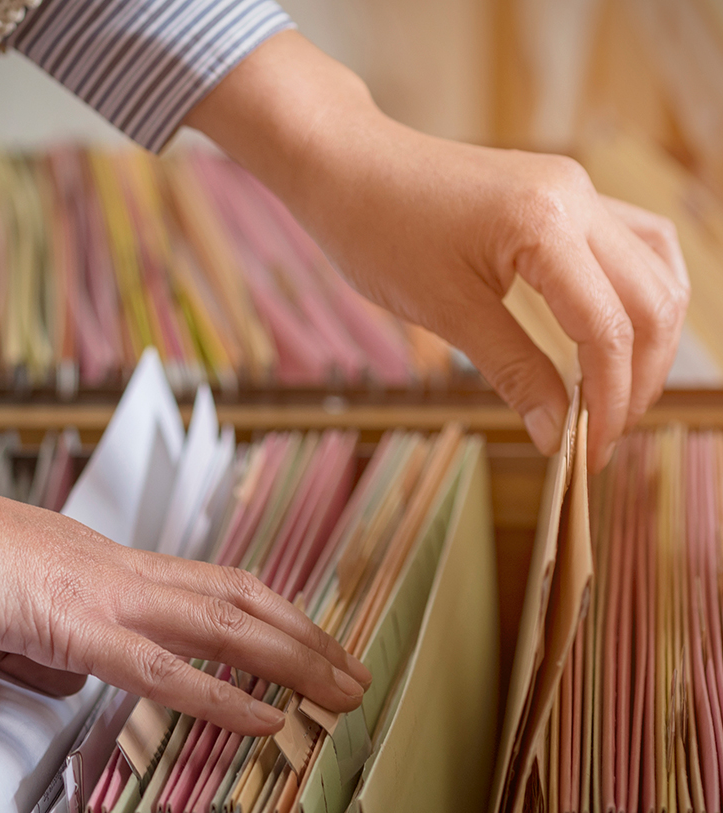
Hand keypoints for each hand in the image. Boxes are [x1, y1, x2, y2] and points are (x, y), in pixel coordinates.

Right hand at [0, 377, 369, 733]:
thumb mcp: (12, 599)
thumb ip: (52, 634)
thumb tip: (75, 670)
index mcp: (111, 565)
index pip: (214, 587)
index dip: (273, 616)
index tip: (309, 643)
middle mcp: (123, 572)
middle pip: (242, 601)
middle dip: (308, 640)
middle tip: (354, 672)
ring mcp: (105, 596)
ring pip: (225, 629)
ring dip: (294, 663)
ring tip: (343, 693)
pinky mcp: (74, 626)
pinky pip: (164, 671)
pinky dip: (224, 698)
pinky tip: (268, 722)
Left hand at [187, 32, 689, 471]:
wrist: (349, 166)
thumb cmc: (380, 232)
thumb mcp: (445, 312)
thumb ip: (513, 370)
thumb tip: (556, 434)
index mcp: (545, 225)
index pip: (608, 328)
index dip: (609, 400)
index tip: (588, 453)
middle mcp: (577, 198)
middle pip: (652, 300)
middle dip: (639, 378)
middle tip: (604, 435)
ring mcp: (578, 189)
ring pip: (656, 269)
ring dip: (649, 338)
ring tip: (617, 395)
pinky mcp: (566, 195)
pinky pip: (632, 244)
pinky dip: (635, 297)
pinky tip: (617, 336)